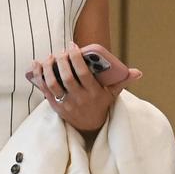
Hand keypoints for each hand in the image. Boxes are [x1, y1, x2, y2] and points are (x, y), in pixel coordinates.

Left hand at [27, 43, 141, 133]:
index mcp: (93, 93)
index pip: (83, 74)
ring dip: (49, 68)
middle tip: (61, 51)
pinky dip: (38, 77)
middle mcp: (79, 99)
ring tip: (50, 57)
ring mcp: (66, 104)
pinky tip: (37, 65)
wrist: (90, 128)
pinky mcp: (55, 106)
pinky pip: (44, 90)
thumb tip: (138, 72)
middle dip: (62, 61)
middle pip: (67, 78)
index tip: (73, 45)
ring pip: (53, 84)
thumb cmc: (101, 105)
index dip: (76, 58)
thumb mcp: (113, 94)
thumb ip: (123, 81)